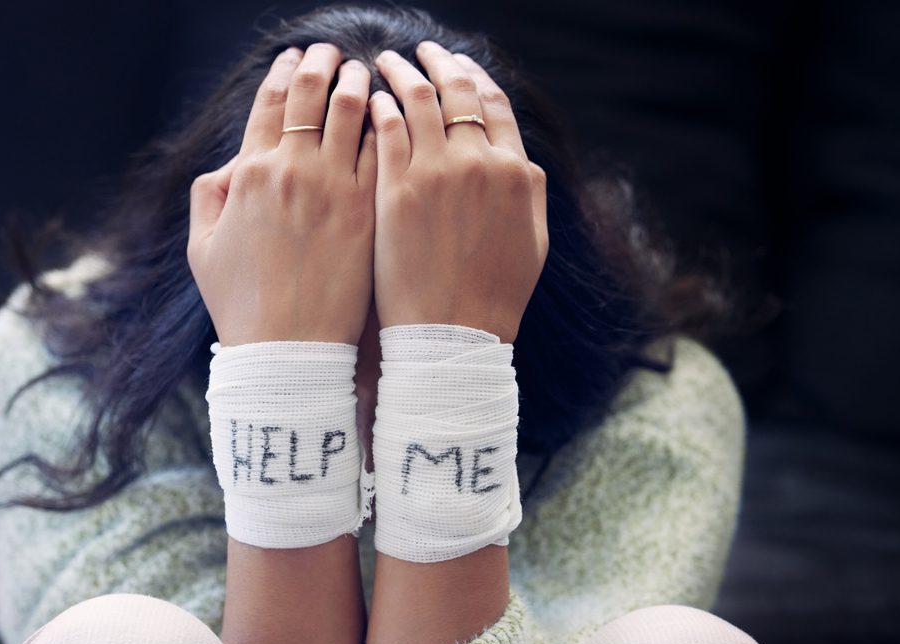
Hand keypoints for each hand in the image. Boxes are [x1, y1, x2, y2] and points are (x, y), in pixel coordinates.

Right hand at [187, 44, 377, 346]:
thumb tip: (229, 168)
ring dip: (360, 83)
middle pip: (311, 93)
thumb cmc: (243, 308)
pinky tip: (397, 118)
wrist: (289, 352)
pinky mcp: (370, 210)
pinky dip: (390, 125)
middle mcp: (292, 170)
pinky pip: (386, 149)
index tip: (293, 57)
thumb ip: (209, 198)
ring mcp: (335, 187)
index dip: (282, 72)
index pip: (269, 103)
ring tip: (368, 73)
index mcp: (249, 174)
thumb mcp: (203, 249)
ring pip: (354, 110)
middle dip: (323, 62)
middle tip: (333, 52)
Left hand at [369, 43, 547, 342]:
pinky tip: (367, 103)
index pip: (494, 103)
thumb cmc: (493, 298)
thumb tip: (525, 163)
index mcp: (516, 172)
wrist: (452, 337)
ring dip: (400, 74)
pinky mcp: (396, 191)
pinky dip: (376, 109)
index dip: (473, 76)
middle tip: (420, 50)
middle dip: (437, 63)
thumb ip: (530, 194)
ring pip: (416, 101)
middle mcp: (479, 163)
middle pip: (456, 91)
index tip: (458, 63)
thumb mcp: (533, 242)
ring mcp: (436, 174)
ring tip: (384, 62)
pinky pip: (384, 132)